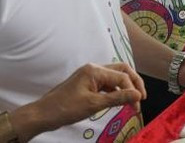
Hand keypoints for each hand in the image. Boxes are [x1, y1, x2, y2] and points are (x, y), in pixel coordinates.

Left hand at [11, 63, 144, 140]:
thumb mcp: (94, 104)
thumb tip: (137, 95)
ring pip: (115, 77)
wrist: (43, 115)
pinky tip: (118, 101)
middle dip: (133, 83)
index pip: (122, 76)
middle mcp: (93, 68)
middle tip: (141, 98)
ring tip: (131, 102)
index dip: (133, 90)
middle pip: (122, 70)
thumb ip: (118, 98)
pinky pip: (107, 83)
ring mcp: (90, 75)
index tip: (137, 106)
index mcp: (95, 70)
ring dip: (125, 88)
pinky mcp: (87, 83)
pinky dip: (115, 91)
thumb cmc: (66, 109)